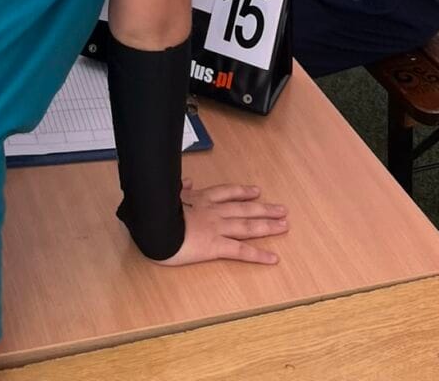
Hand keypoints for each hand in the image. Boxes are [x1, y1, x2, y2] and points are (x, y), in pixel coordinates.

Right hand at [159, 181, 287, 266]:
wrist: (154, 225)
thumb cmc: (157, 210)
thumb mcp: (167, 195)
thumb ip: (180, 188)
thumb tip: (187, 181)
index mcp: (200, 199)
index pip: (226, 193)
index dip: (243, 192)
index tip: (256, 191)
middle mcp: (213, 211)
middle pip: (244, 209)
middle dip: (264, 209)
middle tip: (282, 210)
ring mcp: (217, 228)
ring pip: (247, 226)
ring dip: (267, 226)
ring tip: (284, 225)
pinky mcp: (216, 246)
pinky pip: (241, 251)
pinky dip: (258, 254)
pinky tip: (273, 258)